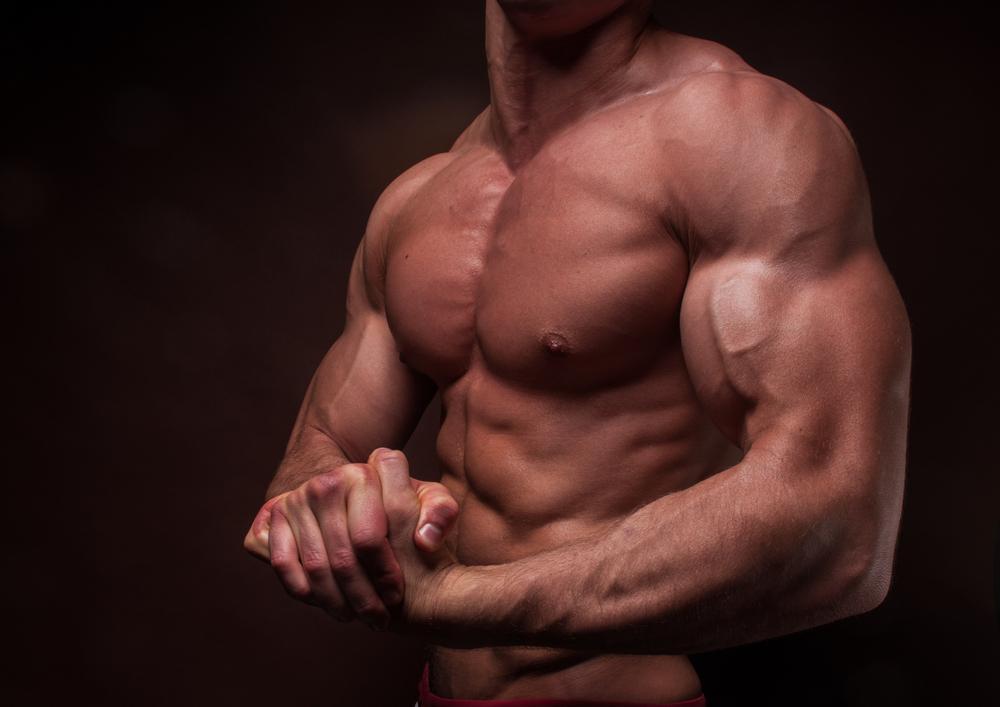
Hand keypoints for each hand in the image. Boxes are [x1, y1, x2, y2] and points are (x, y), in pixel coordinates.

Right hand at [242, 450, 458, 629]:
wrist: (355, 491)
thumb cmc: (401, 503)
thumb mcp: (429, 500)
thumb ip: (441, 512)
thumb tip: (425, 539)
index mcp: (362, 475)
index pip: (368, 539)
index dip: (384, 574)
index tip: (396, 595)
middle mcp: (326, 483)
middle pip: (341, 558)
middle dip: (361, 596)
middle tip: (377, 619)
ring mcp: (298, 499)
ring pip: (314, 566)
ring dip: (334, 601)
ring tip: (356, 617)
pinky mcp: (276, 517)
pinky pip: (283, 562)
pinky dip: (302, 589)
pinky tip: (322, 603)